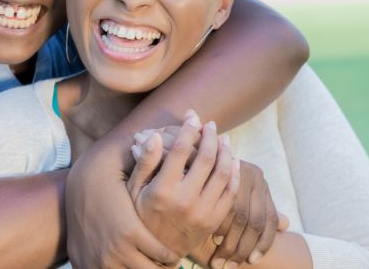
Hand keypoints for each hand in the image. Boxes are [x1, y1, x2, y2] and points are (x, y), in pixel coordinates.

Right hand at [64, 142, 179, 267]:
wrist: (70, 197)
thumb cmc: (107, 185)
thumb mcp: (128, 181)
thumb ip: (152, 169)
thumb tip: (163, 137)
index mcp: (131, 231)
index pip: (165, 255)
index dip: (172, 255)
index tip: (176, 251)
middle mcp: (117, 251)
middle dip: (161, 268)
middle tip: (167, 261)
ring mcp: (102, 264)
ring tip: (152, 264)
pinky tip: (132, 263)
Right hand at [127, 111, 239, 257]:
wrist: (158, 252)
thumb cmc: (142, 215)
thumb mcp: (134, 191)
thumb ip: (145, 163)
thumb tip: (154, 135)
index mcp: (162, 191)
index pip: (180, 151)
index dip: (188, 129)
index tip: (192, 116)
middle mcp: (184, 201)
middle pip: (205, 158)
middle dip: (210, 136)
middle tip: (210, 124)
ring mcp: (202, 213)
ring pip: (222, 173)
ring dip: (225, 151)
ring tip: (223, 138)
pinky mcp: (214, 221)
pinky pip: (230, 192)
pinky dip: (234, 172)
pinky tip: (232, 160)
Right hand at [209, 161, 279, 267]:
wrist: (197, 154)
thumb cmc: (217, 180)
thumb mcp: (242, 194)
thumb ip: (260, 209)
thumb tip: (286, 225)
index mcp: (262, 185)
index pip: (270, 219)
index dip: (264, 243)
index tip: (253, 262)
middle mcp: (256, 177)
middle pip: (256, 222)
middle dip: (244, 248)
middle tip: (230, 266)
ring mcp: (241, 173)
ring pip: (241, 218)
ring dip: (230, 243)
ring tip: (219, 259)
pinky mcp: (224, 172)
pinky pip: (225, 207)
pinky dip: (220, 226)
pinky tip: (212, 238)